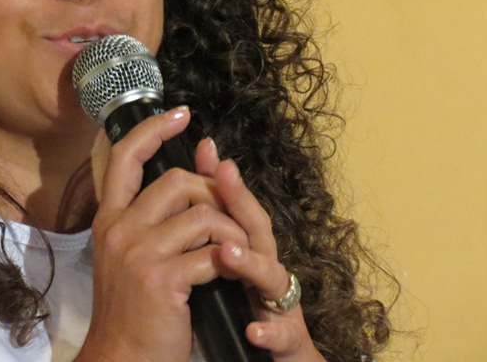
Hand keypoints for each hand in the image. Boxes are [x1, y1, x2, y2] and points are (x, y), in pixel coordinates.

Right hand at [78, 107, 250, 361]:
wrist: (121, 358)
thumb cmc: (132, 309)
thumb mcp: (131, 254)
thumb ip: (153, 216)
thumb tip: (189, 171)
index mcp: (109, 219)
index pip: (123, 156)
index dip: (152, 129)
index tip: (181, 113)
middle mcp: (119, 229)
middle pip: (177, 181)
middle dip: (214, 194)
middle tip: (229, 216)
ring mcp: (139, 253)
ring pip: (202, 214)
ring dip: (231, 231)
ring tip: (237, 250)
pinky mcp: (163, 279)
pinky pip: (212, 253)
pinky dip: (232, 260)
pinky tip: (234, 271)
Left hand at [198, 146, 325, 360]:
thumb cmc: (249, 310)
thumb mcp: (227, 268)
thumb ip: (213, 229)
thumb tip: (198, 180)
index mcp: (250, 252)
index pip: (235, 209)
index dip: (223, 179)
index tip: (205, 147)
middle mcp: (268, 270)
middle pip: (258, 229)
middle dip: (242, 201)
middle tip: (224, 173)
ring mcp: (281, 304)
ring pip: (273, 277)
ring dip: (252, 263)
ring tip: (227, 253)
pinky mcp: (288, 340)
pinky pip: (282, 334)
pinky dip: (269, 330)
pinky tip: (253, 329)